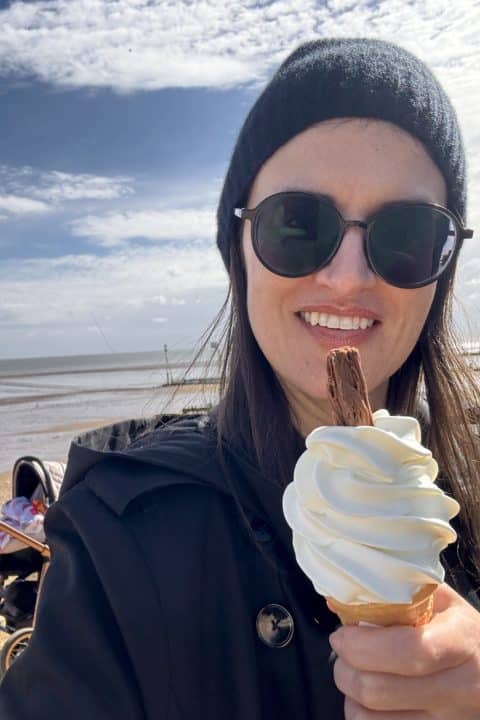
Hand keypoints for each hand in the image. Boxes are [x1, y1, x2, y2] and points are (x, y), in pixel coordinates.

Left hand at [329, 582, 479, 718]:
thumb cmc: (462, 632)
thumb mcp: (441, 602)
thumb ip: (396, 595)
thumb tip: (340, 603)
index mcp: (460, 642)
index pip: (408, 651)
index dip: (362, 645)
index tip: (342, 635)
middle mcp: (459, 688)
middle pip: (379, 690)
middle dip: (345, 667)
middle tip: (343, 651)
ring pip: (372, 719)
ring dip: (350, 694)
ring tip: (356, 673)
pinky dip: (363, 715)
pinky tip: (370, 699)